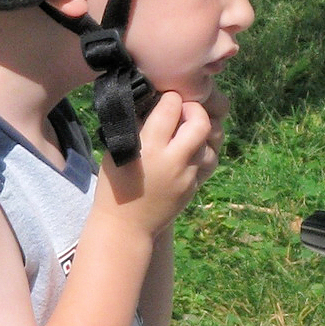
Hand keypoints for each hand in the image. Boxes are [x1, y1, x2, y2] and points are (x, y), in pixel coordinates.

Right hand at [100, 89, 212, 235]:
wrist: (125, 226)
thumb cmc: (115, 185)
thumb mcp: (118, 149)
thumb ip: (138, 125)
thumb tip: (153, 101)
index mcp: (149, 146)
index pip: (171, 106)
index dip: (169, 98)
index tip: (164, 101)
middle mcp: (173, 159)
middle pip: (200, 122)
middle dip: (194, 110)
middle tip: (182, 112)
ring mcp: (187, 175)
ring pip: (209, 142)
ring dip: (199, 133)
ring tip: (184, 134)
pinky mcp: (193, 187)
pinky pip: (207, 161)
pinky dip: (199, 151)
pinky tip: (185, 152)